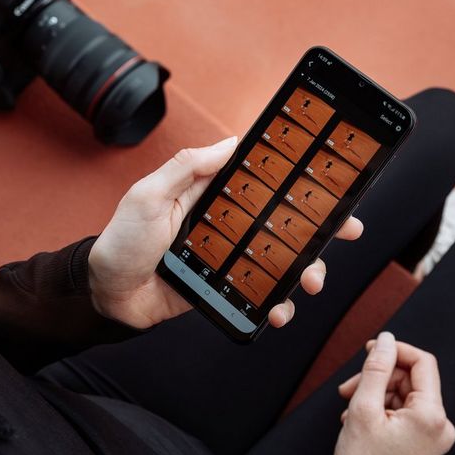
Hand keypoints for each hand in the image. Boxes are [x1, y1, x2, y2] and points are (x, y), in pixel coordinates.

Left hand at [88, 136, 363, 328]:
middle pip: (282, 220)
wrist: (105, 296)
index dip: (296, 178)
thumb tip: (230, 142)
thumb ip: (186, 167)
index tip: (330, 178)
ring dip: (305, 269)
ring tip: (312, 281)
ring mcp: (229, 257)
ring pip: (279, 259)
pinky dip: (276, 303)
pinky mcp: (225, 288)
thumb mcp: (148, 195)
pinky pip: (259, 293)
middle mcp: (227, 223)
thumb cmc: (120, 240)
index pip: (261, 181)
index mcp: (211, 194)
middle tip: (350, 229)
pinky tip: (281, 311)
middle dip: (320, 225)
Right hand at [334, 332, 454, 454]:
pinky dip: (379, 409)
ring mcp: (432, 436)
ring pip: (402, 394)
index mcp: (432, 416)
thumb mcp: (363, 408)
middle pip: (410, 378)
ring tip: (350, 409)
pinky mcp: (422, 442)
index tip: (370, 350)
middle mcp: (440, 425)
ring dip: (374, 394)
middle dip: (377, 377)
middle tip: (349, 388)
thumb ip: (375, 368)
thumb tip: (385, 340)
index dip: (395, 350)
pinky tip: (359, 420)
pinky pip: (402, 411)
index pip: (422, 362)